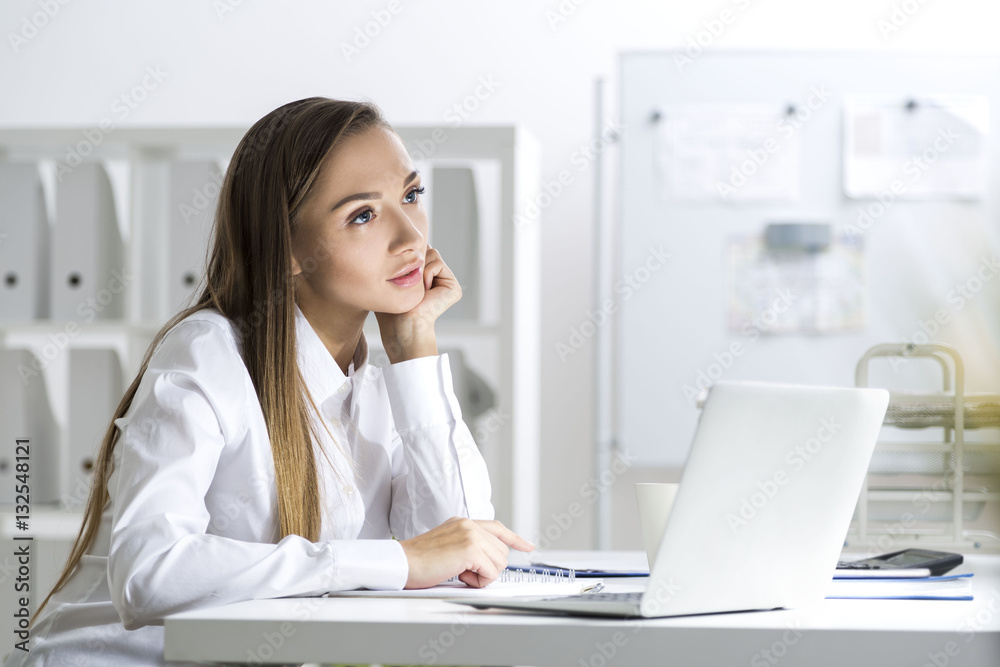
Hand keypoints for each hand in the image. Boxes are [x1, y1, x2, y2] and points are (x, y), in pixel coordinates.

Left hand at [375, 246, 461, 363]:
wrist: (403, 325)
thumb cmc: (392, 309)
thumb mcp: (392, 280)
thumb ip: (399, 260)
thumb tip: (400, 243)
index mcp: (425, 278)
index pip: (417, 252)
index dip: (407, 257)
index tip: (401, 275)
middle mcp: (438, 279)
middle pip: (426, 249)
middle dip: (414, 261)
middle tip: (409, 282)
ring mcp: (447, 283)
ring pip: (432, 253)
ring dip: (420, 269)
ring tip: (417, 288)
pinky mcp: (453, 287)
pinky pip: (437, 263)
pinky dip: (427, 274)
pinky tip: (425, 291)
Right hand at [399, 518, 534, 588]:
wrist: (402, 563)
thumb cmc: (419, 561)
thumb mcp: (447, 546)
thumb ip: (467, 546)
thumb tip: (488, 561)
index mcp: (463, 523)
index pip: (497, 528)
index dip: (515, 539)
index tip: (528, 546)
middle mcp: (469, 524)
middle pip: (502, 551)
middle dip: (488, 568)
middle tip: (463, 572)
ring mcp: (471, 535)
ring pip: (500, 562)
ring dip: (483, 575)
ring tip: (458, 572)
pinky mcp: (470, 549)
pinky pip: (491, 573)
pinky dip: (478, 581)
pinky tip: (459, 575)